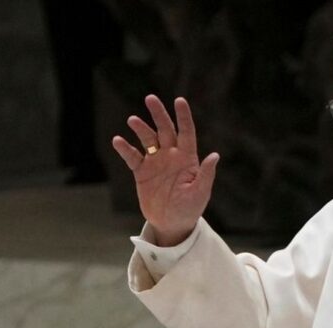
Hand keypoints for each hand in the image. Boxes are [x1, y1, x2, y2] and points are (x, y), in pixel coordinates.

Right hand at [112, 95, 218, 245]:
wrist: (172, 223)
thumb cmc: (190, 208)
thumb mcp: (200, 193)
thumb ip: (206, 174)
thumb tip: (214, 156)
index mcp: (187, 158)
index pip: (186, 132)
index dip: (183, 117)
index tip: (179, 100)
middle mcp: (171, 155)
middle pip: (165, 130)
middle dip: (159, 114)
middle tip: (150, 98)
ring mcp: (156, 162)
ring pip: (148, 139)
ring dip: (141, 129)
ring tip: (133, 120)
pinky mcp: (142, 172)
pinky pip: (133, 157)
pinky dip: (125, 149)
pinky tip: (118, 140)